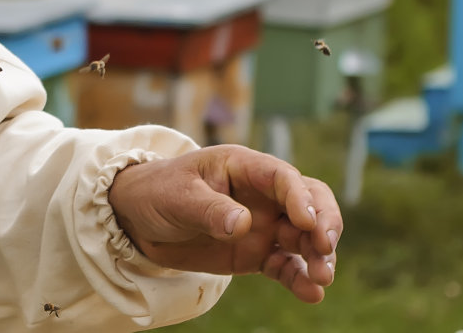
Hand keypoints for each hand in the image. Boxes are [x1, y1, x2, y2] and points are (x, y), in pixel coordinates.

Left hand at [106, 144, 340, 302]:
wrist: (138, 219)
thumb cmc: (158, 192)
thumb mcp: (177, 197)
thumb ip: (209, 210)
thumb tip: (243, 224)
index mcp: (243, 167)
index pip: (283, 177)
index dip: (300, 197)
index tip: (306, 222)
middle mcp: (262, 194)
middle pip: (309, 202)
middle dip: (324, 222)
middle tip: (324, 247)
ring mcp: (263, 224)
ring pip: (305, 237)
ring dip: (319, 255)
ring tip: (322, 277)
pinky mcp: (257, 253)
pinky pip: (286, 265)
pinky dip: (301, 278)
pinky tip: (312, 294)